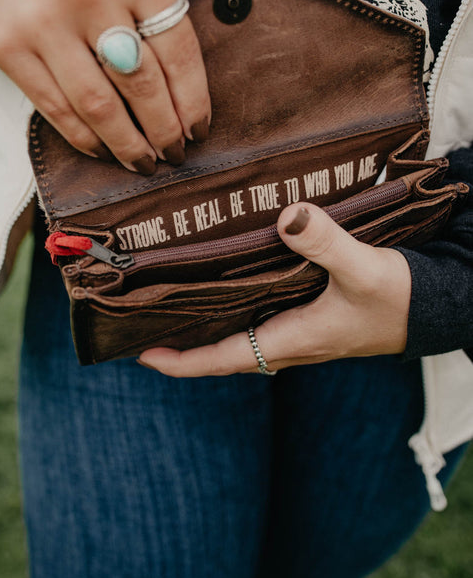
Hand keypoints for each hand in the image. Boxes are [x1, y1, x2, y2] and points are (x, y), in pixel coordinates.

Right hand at [0, 0, 209, 170]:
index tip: (199, 131)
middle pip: (140, 85)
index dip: (193, 102)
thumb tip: (184, 104)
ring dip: (127, 145)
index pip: (178, 53)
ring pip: (98, 106)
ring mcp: (44, 22)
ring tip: (144, 162)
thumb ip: (160, 20)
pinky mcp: (9, 47)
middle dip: (164, 131)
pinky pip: (56, 108)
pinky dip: (84, 137)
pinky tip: (103, 149)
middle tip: (175, 154)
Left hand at [138, 202, 410, 375]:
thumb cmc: (401, 297)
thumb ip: (326, 243)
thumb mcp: (363, 267)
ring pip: (239, 339)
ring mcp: (299, 335)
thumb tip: (286, 216)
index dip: (181, 361)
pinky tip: (226, 289)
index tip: (142, 353)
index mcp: (292, 339)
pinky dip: (234, 314)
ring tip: (173, 308)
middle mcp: (289, 343)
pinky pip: (259, 324)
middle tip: (146, 324)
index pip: (222, 360)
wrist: (435, 308)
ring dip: (206, 331)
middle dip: (183, 346)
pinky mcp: (310, 320)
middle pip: (222, 354)